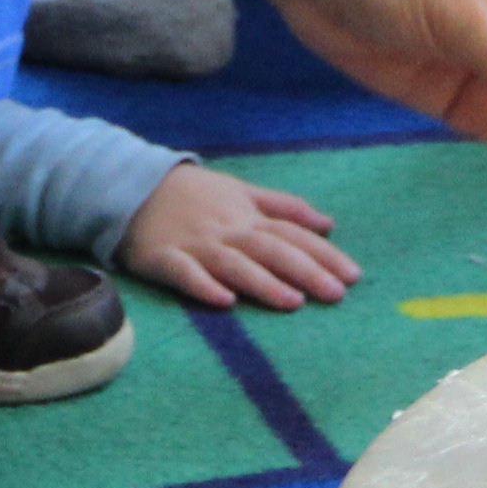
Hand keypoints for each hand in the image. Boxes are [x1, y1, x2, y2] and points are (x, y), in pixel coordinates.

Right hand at [118, 161, 357, 310]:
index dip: (324, 255)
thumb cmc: (195, 194)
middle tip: (335, 295)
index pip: (293, 235)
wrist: (133, 185)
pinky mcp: (164, 258)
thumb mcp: (242, 192)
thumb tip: (328, 223)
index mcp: (247, 216)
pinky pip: (186, 274)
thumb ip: (284, 208)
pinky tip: (224, 302)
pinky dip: (204, 286)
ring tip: (292, 302)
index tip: (353, 277)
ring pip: (235, 264)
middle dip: (305, 271)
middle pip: (271, 250)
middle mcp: (227, 230)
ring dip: (263, 282)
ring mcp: (195, 244)